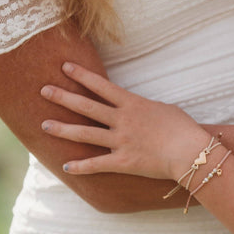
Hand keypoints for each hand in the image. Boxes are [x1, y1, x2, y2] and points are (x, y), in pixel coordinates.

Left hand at [40, 62, 205, 178]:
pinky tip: (66, 167)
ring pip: (85, 134)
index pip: (101, 86)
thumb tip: (136, 107)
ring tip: (44, 124)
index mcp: (132, 103)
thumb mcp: (163, 109)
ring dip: (63, 129)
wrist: (190, 150)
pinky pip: (97, 164)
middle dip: (63, 97)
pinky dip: (81, 167)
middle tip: (43, 90)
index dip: (82, 76)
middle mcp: (122, 120)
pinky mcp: (123, 162)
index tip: (65, 67)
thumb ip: (144, 108)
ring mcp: (121, 141)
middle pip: (87, 107)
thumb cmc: (182, 127)